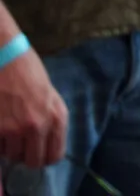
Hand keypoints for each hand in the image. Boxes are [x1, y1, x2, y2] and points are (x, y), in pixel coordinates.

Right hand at [0, 48, 66, 168]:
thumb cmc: (27, 72)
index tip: (36, 152)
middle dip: (25, 156)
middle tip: (19, 144)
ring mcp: (16, 129)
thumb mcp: (49, 95)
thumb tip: (47, 145)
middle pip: (33, 162)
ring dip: (8, 147)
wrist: (4, 56)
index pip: (54, 156)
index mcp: (57, 117)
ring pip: (11, 156)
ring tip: (7, 127)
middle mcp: (39, 126)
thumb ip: (50, 119)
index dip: (44, 156)